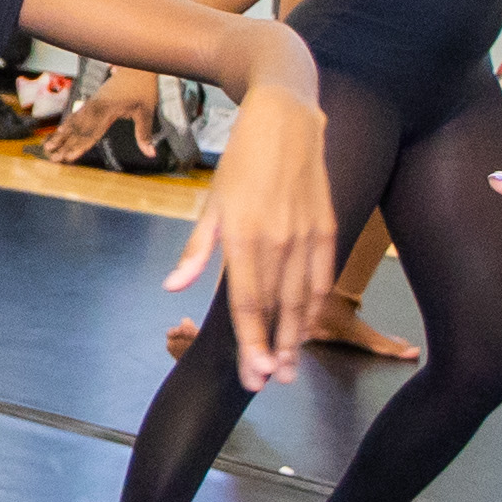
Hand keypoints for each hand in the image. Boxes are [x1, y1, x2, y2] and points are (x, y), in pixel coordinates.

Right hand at [41, 67, 159, 164]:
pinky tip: (59, 132)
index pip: (92, 133)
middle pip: (78, 130)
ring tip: (48, 147)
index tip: (69, 157)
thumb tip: (151, 154)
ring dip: (61, 136)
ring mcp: (92, 103)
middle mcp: (96, 107)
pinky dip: (67, 124)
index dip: (80, 147)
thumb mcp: (146, 111)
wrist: (135, 66)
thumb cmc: (142, 87)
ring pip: (74, 122)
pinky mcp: (93, 101)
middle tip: (53, 158)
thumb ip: (144, 134)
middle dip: (65, 145)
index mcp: (108, 110)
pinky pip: (77, 114)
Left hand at [172, 82, 334, 391]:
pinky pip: (323, 275)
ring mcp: (307, 233)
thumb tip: (174, 287)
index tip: (250, 374)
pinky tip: (307, 323)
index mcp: (244, 236)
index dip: (250, 343)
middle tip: (270, 383)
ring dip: (297, 335)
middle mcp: (279, 239)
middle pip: (277, 308)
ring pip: (303, 297)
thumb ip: (196, 250)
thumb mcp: (210, 203)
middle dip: (274, 350)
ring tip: (290, 365)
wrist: (285, 118)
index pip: (246, 303)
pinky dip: (315, 303)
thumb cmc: (241, 162)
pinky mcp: (327, 225)